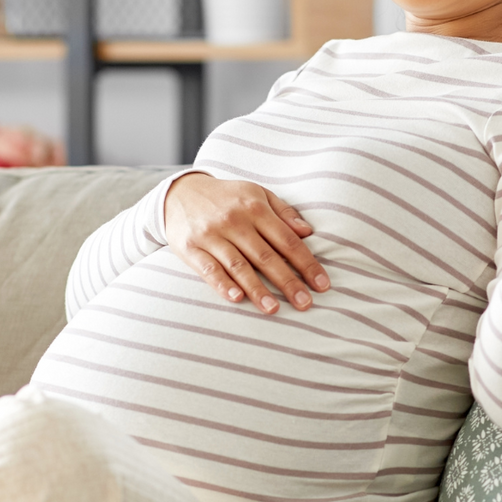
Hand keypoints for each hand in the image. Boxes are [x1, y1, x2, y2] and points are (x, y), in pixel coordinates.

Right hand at [163, 173, 329, 313]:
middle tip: (305, 304)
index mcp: (254, 208)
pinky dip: (223, 285)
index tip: (322, 284)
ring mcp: (211, 235)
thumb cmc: (226, 198)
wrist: (179, 193)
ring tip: (274, 309)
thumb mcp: (256, 194)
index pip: (286, 240)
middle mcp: (234, 221)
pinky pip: (209, 270)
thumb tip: (308, 232)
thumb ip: (283, 212)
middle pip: (266, 256)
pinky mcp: (191, 248)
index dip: (306, 263)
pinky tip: (237, 299)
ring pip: (239, 266)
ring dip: (258, 289)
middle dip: (288, 282)